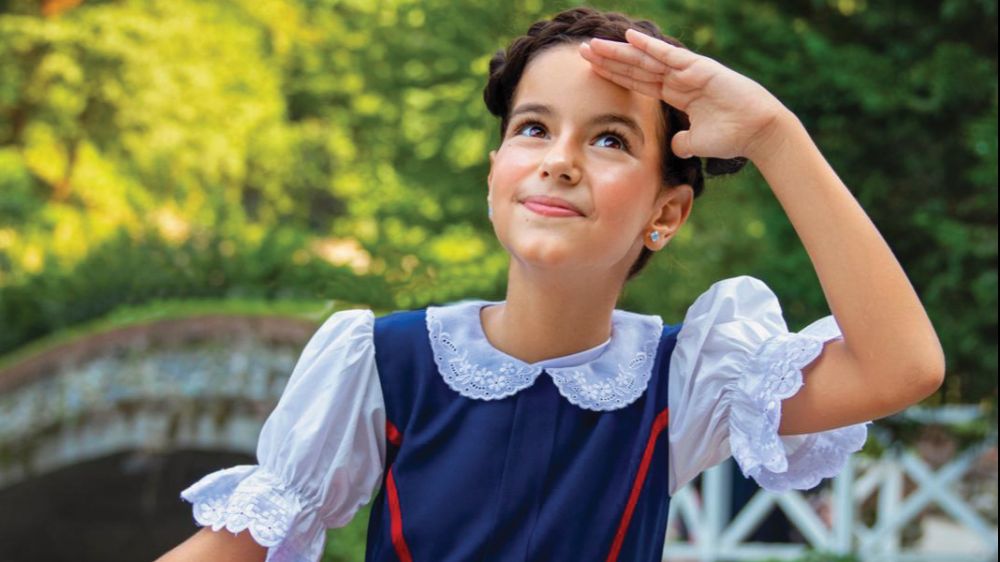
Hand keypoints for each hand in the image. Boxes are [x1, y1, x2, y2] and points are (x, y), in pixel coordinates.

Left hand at [579, 29, 789, 161]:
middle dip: (609, 60)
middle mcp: (679, 79)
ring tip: (594, 45)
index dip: (614, 75)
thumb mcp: (696, 143)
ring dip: (619, 52)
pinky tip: (629, 37)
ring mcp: (688, 71)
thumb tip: (674, 146)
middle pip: (636, 67)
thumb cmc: (731, 137)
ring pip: (646, 60)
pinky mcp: (699, 68)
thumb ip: (682, 142)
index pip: (638, 82)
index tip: (591, 69)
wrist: (758, 132)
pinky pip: (669, 56)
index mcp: (676, 94)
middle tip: (582, 51)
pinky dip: (649, 46)